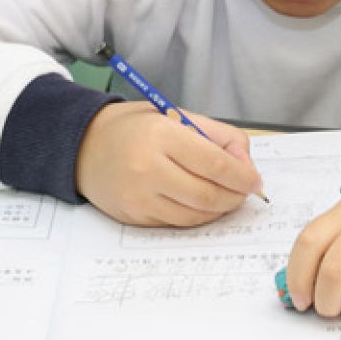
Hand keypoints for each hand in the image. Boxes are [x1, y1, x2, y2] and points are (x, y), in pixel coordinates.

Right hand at [75, 101, 262, 226]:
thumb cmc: (136, 128)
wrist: (85, 146)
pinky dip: (197, 216)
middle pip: (208, 195)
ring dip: (219, 210)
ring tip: (227, 197)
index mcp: (162, 136)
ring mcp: (139, 197)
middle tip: (245, 191)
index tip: (255, 181)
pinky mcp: (134, 216)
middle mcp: (148, 169)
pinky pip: (176, 223)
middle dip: (235, 197)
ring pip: (195, 215)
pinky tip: (203, 203)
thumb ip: (218, 137)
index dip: (242, 177)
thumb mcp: (178, 116)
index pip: (215, 164)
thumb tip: (246, 165)